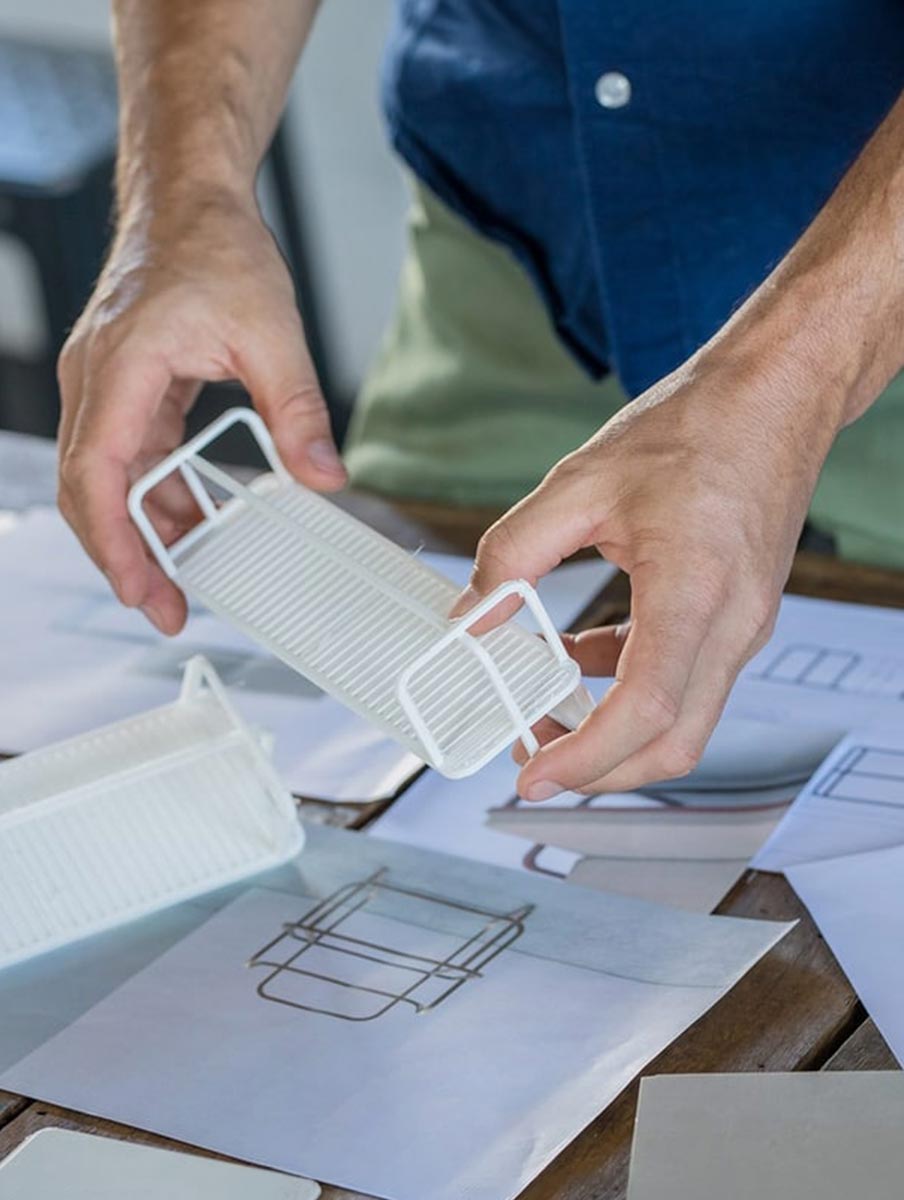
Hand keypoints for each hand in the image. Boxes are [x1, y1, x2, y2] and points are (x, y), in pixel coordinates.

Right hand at [57, 189, 345, 634]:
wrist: (191, 200)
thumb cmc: (218, 248)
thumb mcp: (273, 334)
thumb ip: (297, 411)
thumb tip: (323, 476)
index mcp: (122, 369)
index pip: (98, 474)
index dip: (114, 542)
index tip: (141, 589)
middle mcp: (98, 382)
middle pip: (90, 490)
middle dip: (124, 555)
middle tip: (166, 606)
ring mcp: (105, 386)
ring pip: (109, 478)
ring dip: (144, 528)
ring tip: (185, 575)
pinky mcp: (125, 388)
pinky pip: (131, 456)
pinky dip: (157, 493)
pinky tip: (193, 519)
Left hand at [451, 346, 842, 799]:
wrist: (774, 396)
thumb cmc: (695, 427)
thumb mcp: (580, 481)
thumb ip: (514, 551)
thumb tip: (474, 613)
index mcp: (696, 589)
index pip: (645, 709)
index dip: (585, 758)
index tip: (533, 775)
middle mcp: (734, 622)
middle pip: (672, 743)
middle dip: (600, 770)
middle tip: (537, 762)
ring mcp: (746, 626)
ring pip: (683, 721)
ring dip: (616, 734)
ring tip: (550, 714)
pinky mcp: (742, 618)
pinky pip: (687, 682)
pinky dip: (633, 689)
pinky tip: (585, 658)